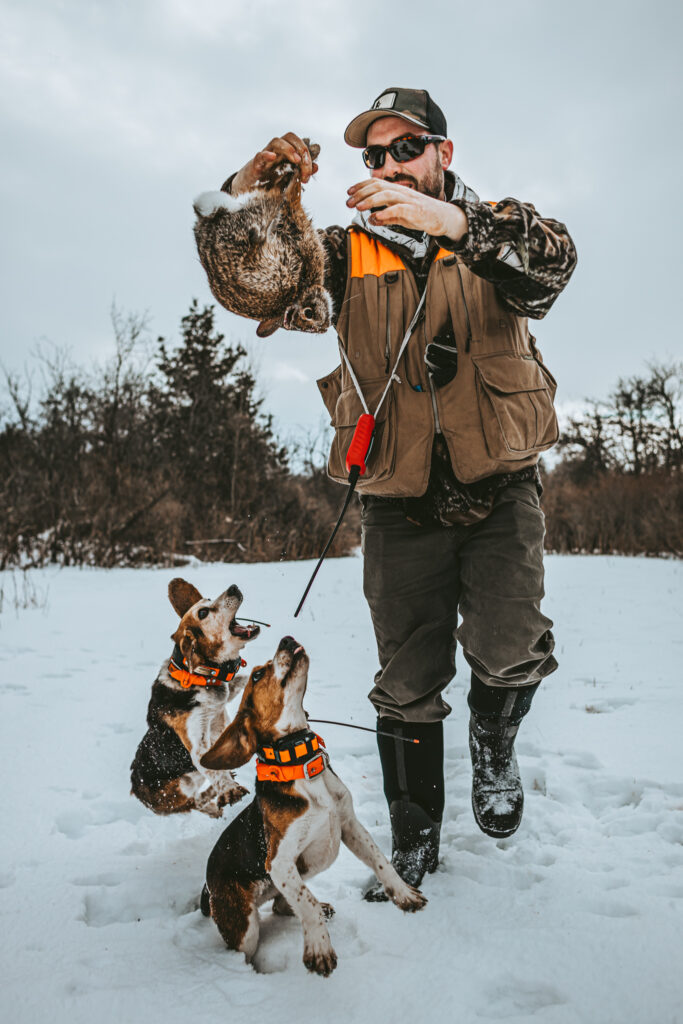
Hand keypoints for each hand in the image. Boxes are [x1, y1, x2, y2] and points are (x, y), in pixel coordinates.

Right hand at [232, 133, 317, 194]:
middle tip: (305, 166)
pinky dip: (266, 154)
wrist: (250, 190)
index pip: (299, 143)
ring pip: (276, 141)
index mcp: (286, 152)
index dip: (308, 155)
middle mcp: (276, 150)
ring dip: (288, 149)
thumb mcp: (289, 177)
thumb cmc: (272, 181)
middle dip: (301, 150)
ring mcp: (265, 156)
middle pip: (289, 137)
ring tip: (296, 160)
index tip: (310, 172)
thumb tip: (316, 167)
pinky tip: (273, 157)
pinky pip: (260, 155)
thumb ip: (302, 171)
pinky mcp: (255, 165)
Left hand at [346, 178, 467, 239]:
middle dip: (361, 193)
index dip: (361, 186)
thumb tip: (371, 219)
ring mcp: (410, 200)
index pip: (377, 183)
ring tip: (358, 207)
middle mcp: (403, 192)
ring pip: (387, 195)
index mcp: (398, 191)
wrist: (444, 218)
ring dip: (370, 200)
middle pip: (379, 186)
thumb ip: (387, 217)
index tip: (348, 192)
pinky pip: (399, 209)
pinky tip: (375, 217)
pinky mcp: (416, 211)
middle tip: (348, 202)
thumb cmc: (422, 216)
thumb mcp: (401, 217)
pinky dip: (386, 213)